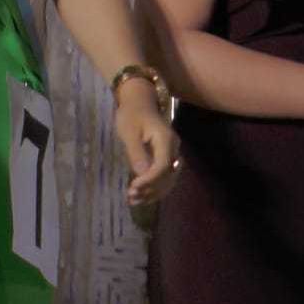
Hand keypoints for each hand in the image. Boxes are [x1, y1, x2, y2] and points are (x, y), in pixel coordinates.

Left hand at [114, 79, 179, 206]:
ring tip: (134, 200)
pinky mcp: (166, 157)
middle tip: (131, 197)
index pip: (162, 166)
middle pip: (168, 175)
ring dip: (153, 192)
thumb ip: (136, 153)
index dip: (149, 180)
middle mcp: (173, 148)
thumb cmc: (132, 115)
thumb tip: (141, 175)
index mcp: (166, 140)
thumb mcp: (129, 133)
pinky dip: (155, 187)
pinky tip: (142, 195)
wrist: (140, 102)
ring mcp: (172, 153)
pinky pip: (165, 176)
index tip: (133, 188)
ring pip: (168, 178)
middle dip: (151, 189)